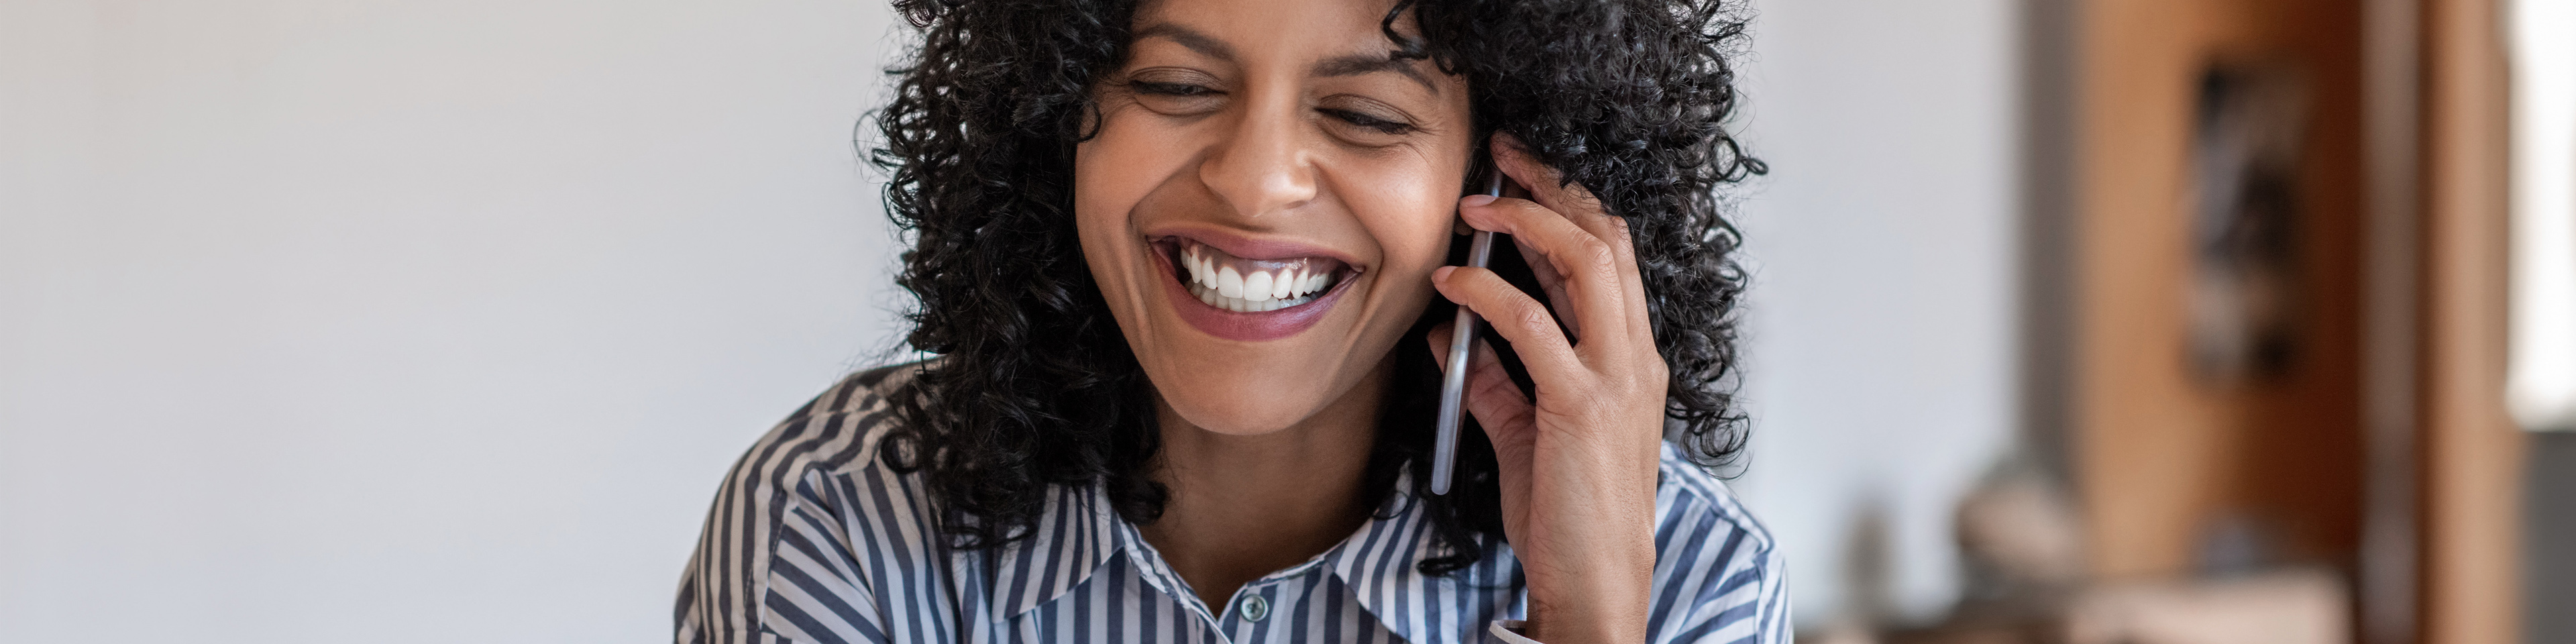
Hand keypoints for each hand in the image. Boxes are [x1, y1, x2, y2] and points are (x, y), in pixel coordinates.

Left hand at [1428, 133, 1665, 643]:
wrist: (1597, 583)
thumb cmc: (1569, 518)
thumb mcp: (1527, 434)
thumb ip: (1491, 381)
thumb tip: (1446, 333)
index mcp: (1633, 360)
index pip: (1612, 257)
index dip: (1568, 205)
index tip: (1522, 177)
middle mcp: (1635, 358)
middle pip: (1607, 238)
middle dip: (1553, 186)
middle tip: (1502, 158)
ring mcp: (1615, 378)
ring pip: (1587, 261)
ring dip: (1526, 221)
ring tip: (1475, 206)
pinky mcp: (1581, 405)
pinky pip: (1531, 325)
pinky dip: (1485, 294)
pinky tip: (1451, 286)